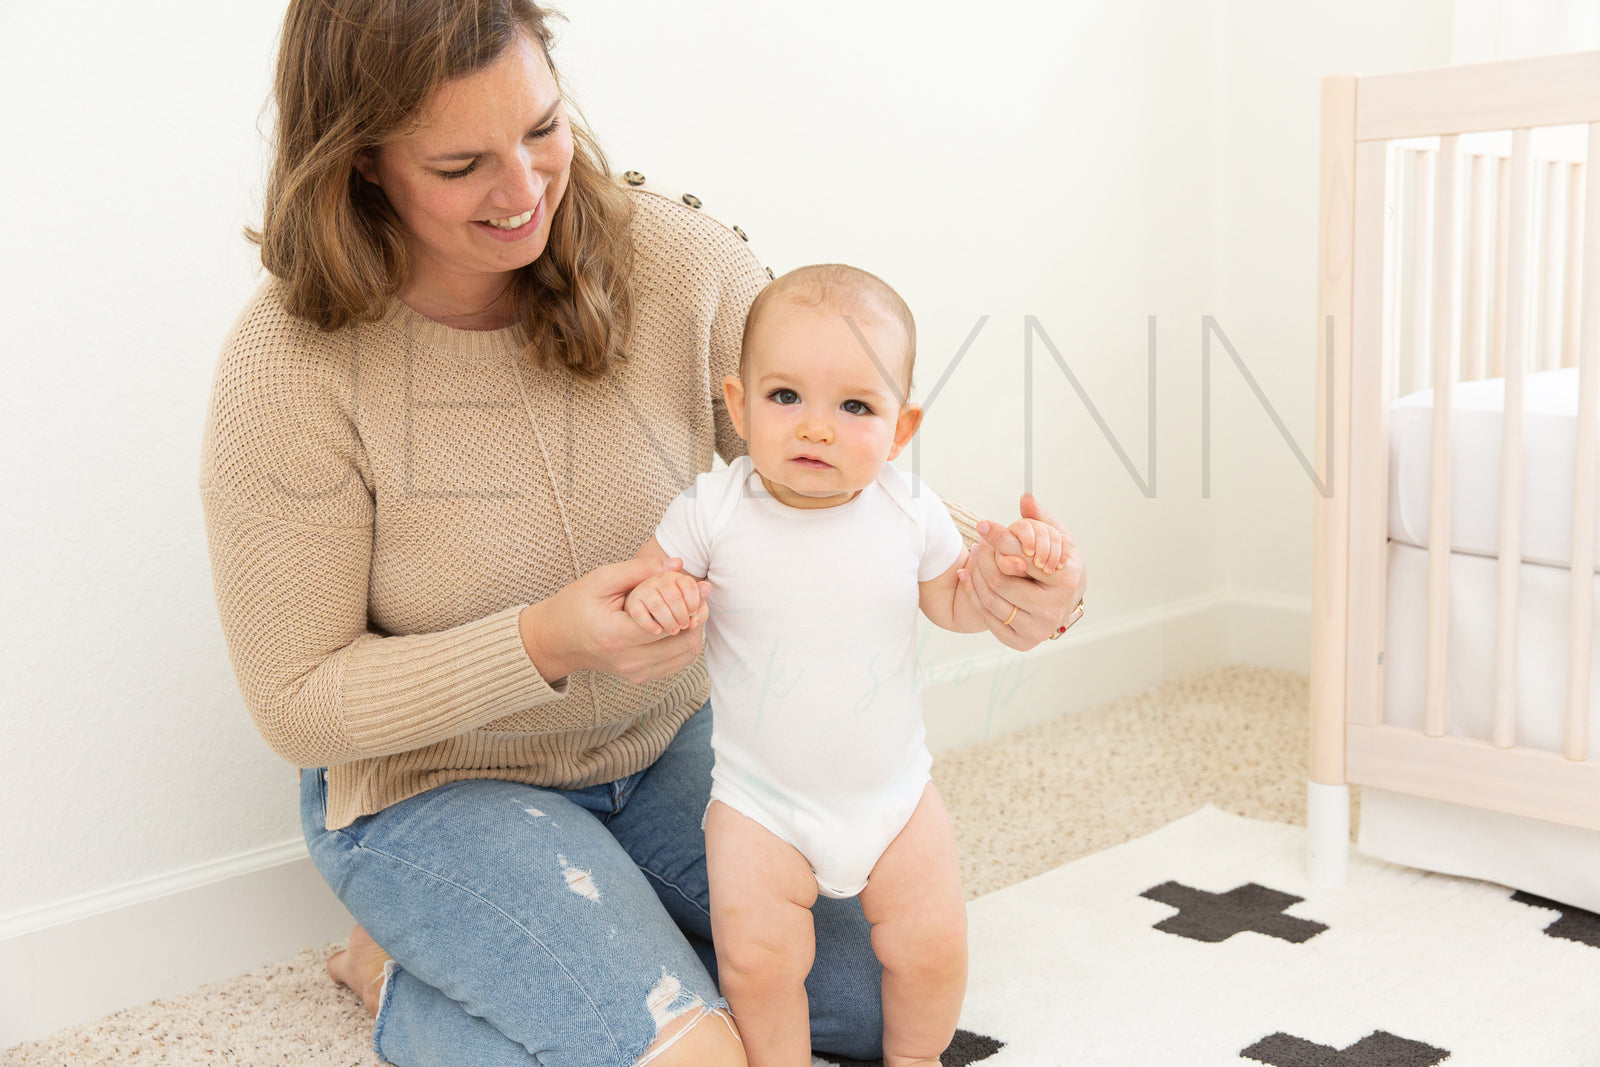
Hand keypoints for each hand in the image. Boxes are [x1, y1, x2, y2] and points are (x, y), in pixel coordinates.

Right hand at [519, 557, 708, 685]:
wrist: (557, 640)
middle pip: (682, 643)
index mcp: (616, 636)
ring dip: (695, 630)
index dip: (689, 604)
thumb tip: (678, 564)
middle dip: (697, 617)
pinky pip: (678, 663)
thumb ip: (639, 569)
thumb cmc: (575, 605)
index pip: (667, 625)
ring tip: (692, 607)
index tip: (699, 585)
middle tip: (700, 595)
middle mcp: (628, 661)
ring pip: (686, 655)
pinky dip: (686, 642)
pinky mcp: (640, 677)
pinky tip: (681, 623)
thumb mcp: (601, 579)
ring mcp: (634, 673)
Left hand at [962, 493, 1084, 649]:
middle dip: (984, 558)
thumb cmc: (1057, 565)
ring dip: (976, 575)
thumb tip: (1026, 497)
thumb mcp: (1057, 539)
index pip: (1022, 557)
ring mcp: (1038, 629)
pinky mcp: (1021, 642)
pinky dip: (974, 594)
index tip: (982, 525)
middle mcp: (1055, 609)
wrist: (1062, 602)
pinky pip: (988, 617)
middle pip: (1002, 580)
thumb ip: (1041, 519)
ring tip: (974, 557)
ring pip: (992, 599)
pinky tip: (969, 576)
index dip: (999, 539)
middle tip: (977, 544)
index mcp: (1067, 580)